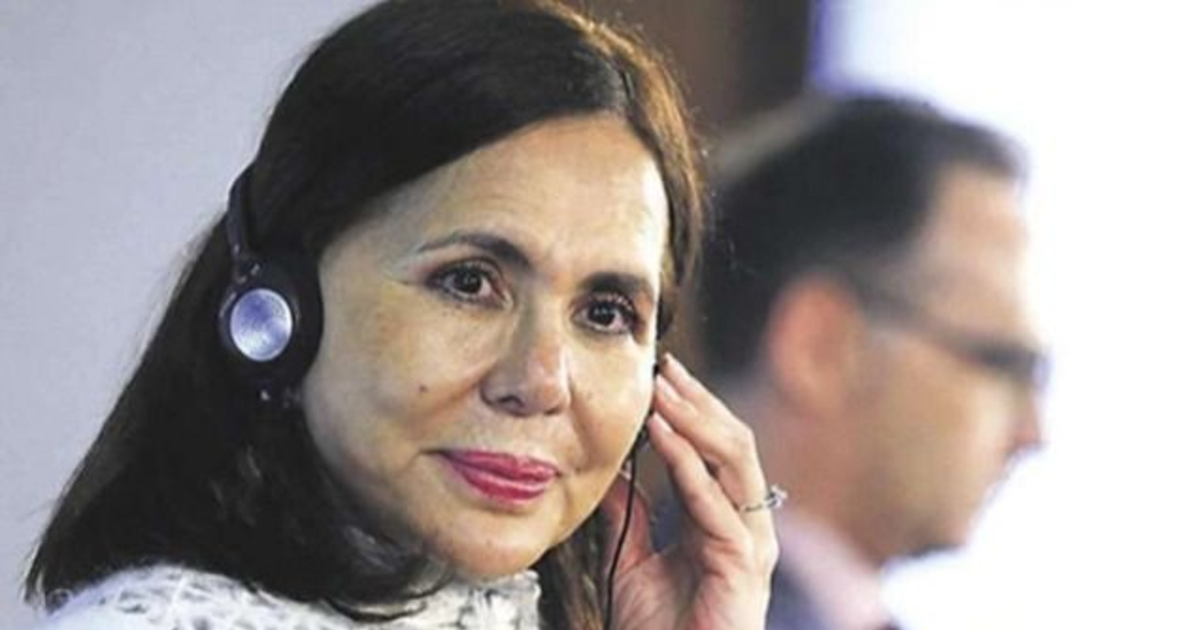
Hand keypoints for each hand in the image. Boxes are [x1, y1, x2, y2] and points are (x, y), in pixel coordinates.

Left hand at [601, 354, 777, 629]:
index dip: (692, 409)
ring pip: (735, 461)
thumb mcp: (631, 559)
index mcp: (723, 518)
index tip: (660, 374)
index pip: (717, 446)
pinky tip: (665, 437)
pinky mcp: (743, 563)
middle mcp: (745, 523)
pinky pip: (717, 503)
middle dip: (699, 401)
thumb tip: (608, 472)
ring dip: (696, 419)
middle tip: (666, 367)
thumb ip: (626, 515)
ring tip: (664, 390)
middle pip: (733, 442)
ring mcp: (750, 541)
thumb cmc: (659, 629)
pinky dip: (690, 465)